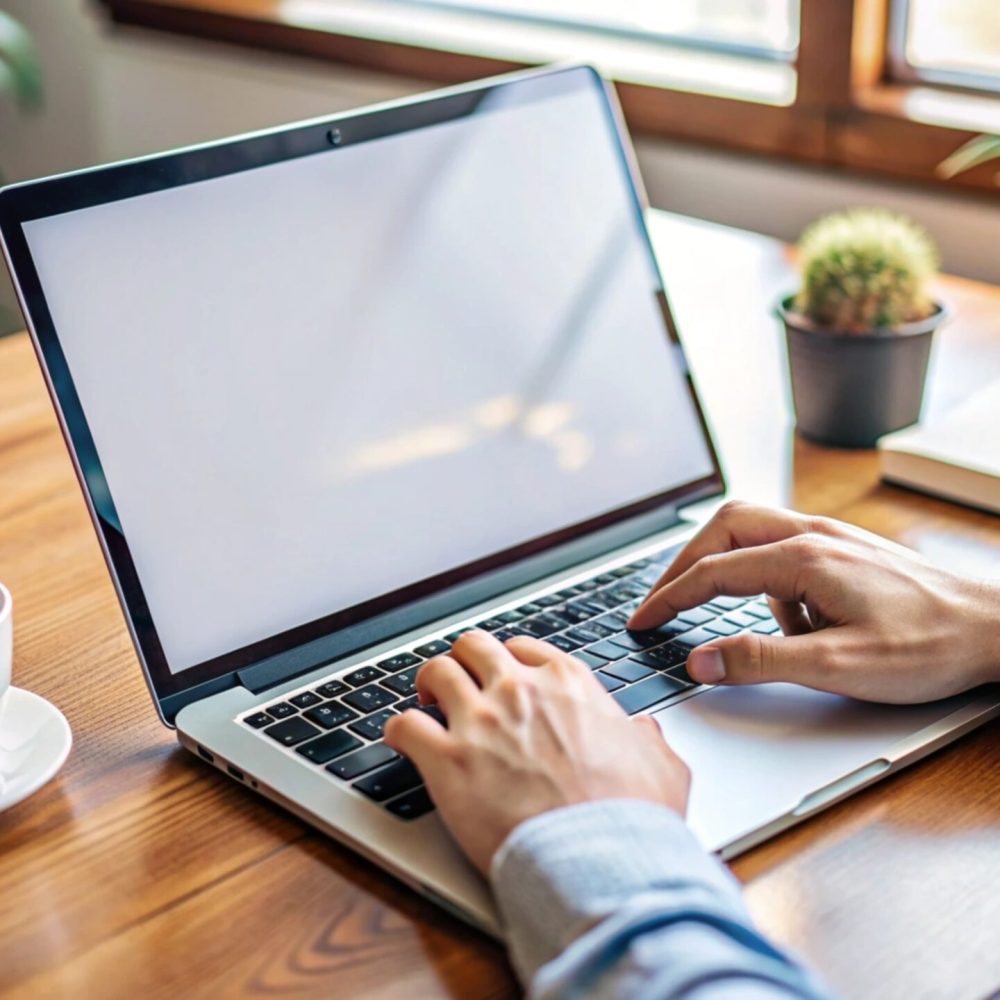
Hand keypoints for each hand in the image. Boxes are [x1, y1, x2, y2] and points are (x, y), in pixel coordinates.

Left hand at [382, 630, 689, 873]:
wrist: (601, 859)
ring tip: (426, 703)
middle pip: (473, 646)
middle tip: (459, 683)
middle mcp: (520, 690)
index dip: (507, 660)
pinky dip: (397, 730)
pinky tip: (401, 740)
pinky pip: (403, 725)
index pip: (523, 647)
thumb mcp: (661, 765)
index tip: (501, 676)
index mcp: (568, 684)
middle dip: (463, 661)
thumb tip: (643, 731)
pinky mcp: (448, 760)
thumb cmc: (631, 817)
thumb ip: (648, 739)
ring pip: (435, 671)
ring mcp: (481, 721)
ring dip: (428, 685)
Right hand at [628, 501, 999, 702]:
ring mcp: (830, 538)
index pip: (713, 571)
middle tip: (664, 602)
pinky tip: (794, 624)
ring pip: (752, 531)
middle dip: (685, 564)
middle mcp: (813, 535)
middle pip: (723, 527)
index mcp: (804, 558)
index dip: (669, 598)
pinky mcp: (844, 550)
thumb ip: (760, 661)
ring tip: (736, 621)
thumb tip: (699, 660)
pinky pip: (785, 551)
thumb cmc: (929, 646)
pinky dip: (769, 584)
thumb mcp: (838, 665)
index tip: (641, 621)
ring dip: (727, 568)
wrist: (997, 628)